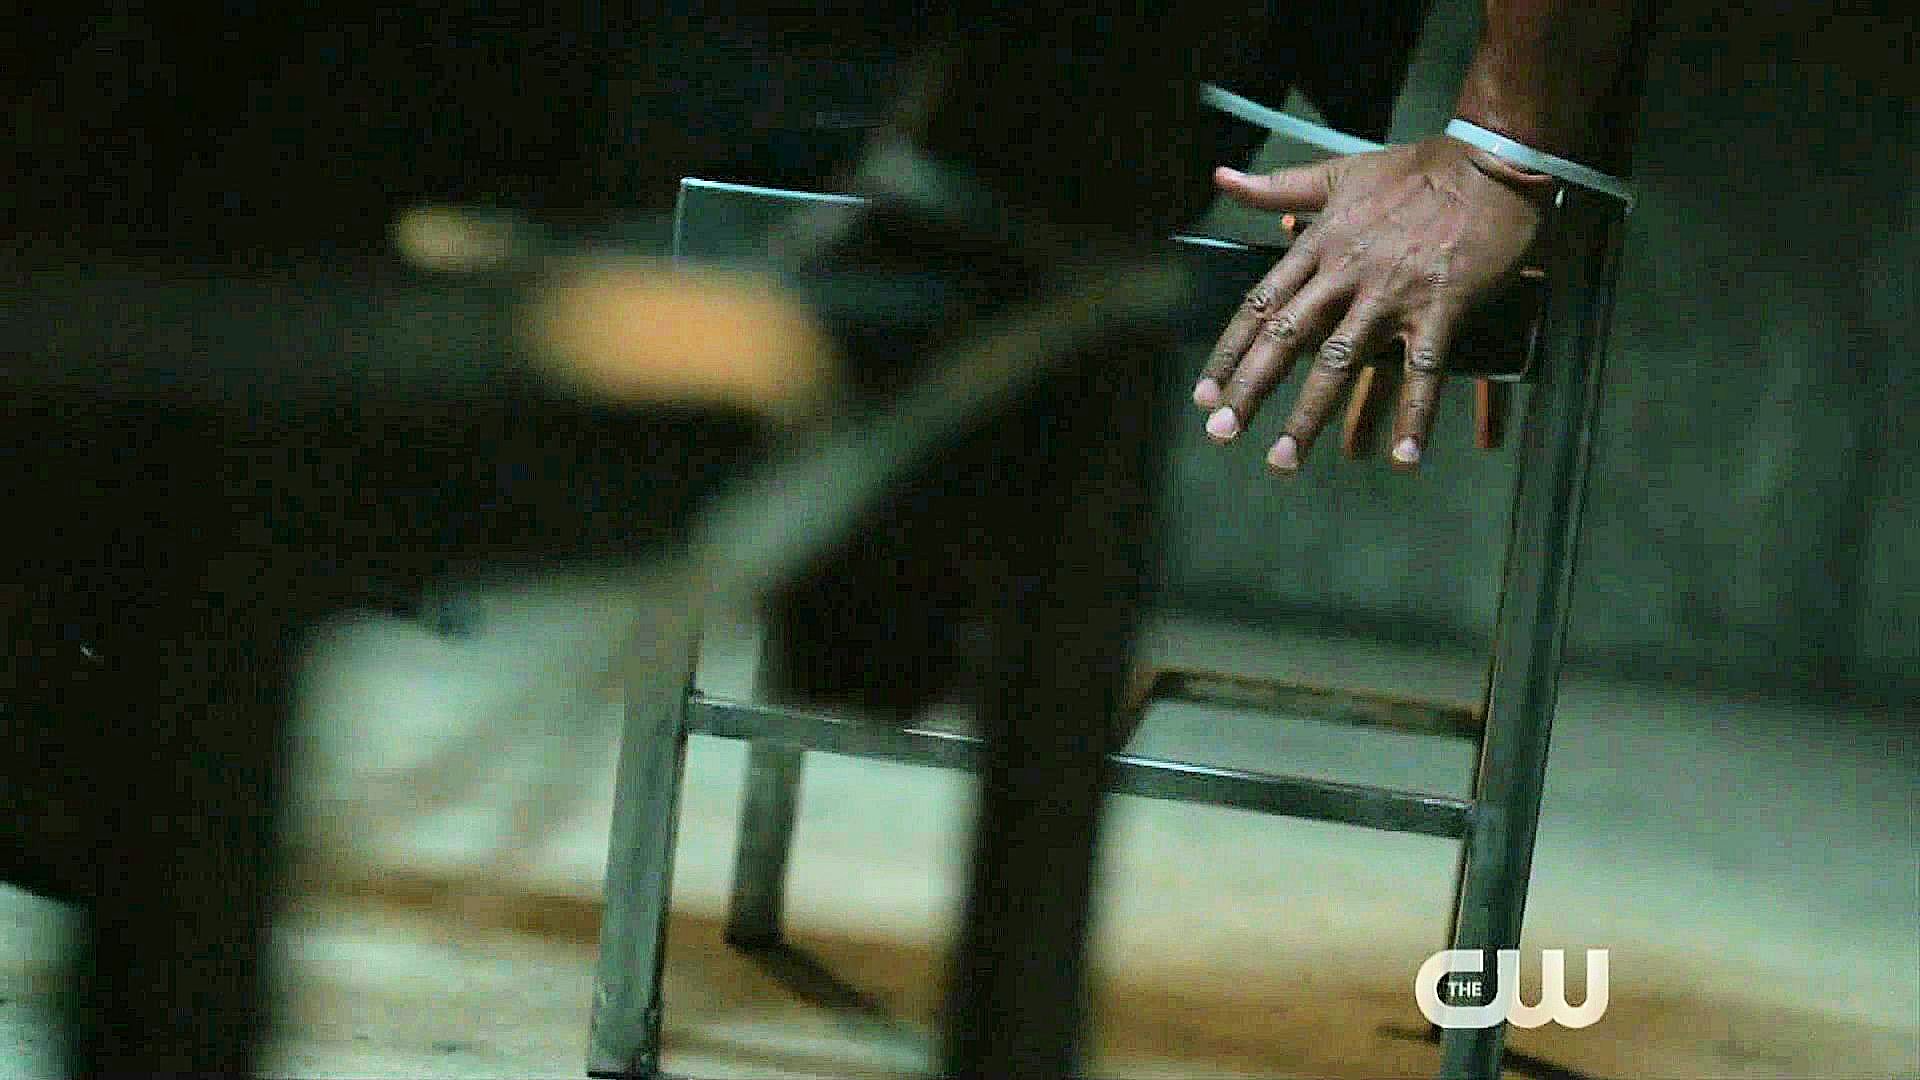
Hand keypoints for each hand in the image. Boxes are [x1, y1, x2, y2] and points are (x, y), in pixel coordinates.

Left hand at [1195, 135, 1551, 471]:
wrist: (1491, 161)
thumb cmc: (1414, 170)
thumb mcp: (1337, 173)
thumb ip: (1277, 187)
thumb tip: (1221, 177)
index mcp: (1318, 244)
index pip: (1260, 304)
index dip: (1230, 351)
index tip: (1204, 394)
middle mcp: (1345, 272)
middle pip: (1286, 338)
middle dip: (1251, 389)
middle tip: (1222, 434)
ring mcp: (1392, 292)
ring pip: (1341, 361)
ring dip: (1310, 415)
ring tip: (1284, 460)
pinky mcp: (1441, 306)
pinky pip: (1424, 370)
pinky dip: (1416, 416)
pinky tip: (1404, 459)